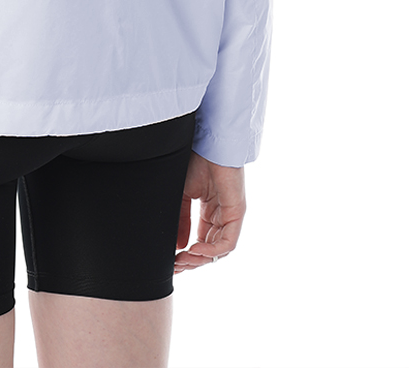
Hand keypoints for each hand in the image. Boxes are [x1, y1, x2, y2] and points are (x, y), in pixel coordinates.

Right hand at [174, 150, 245, 272]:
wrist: (206, 143)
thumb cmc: (194, 162)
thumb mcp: (182, 196)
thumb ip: (181, 221)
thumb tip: (177, 247)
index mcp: (210, 212)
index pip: (201, 242)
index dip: (187, 255)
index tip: (172, 261)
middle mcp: (222, 216)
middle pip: (210, 250)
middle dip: (192, 261)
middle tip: (176, 265)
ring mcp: (231, 216)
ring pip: (219, 250)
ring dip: (200, 259)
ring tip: (182, 260)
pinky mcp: (237, 214)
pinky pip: (227, 242)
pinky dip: (211, 250)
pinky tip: (194, 250)